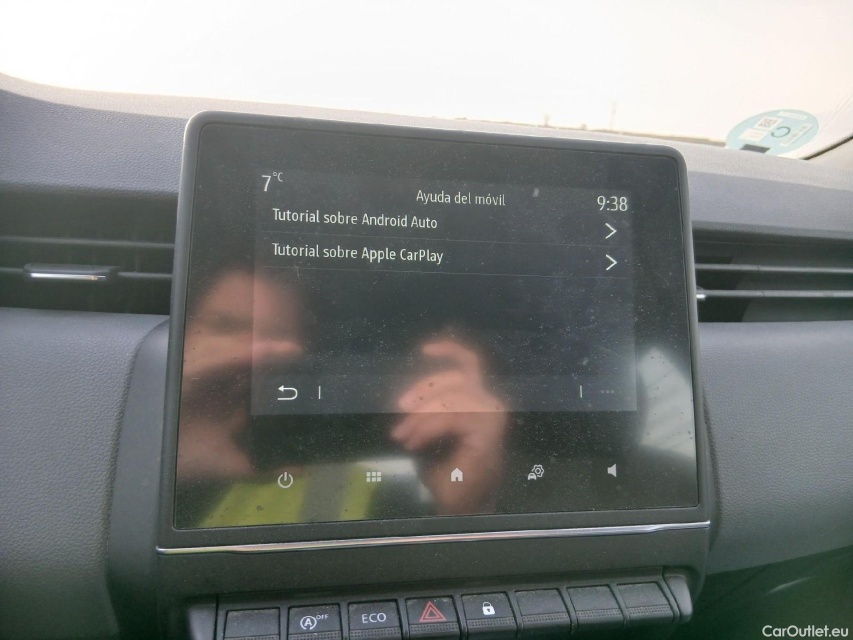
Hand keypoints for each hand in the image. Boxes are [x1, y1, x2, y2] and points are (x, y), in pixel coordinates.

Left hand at [391, 340, 506, 513]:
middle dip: (423, 391)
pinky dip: (429, 426)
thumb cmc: (448, 476)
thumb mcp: (431, 434)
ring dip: (422, 415)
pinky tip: (415, 441)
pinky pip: (452, 415)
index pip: (468, 364)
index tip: (424, 348)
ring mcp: (492, 417)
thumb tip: (407, 398)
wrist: (461, 509)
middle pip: (455, 378)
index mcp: (479, 402)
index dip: (449, 350)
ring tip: (403, 435)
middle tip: (399, 410)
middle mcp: (490, 405)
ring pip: (451, 397)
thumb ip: (430, 411)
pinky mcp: (488, 431)